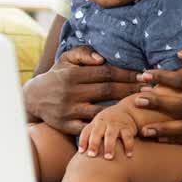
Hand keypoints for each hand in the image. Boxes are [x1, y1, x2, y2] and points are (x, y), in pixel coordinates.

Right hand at [23, 46, 140, 135]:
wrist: (31, 99)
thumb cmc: (56, 77)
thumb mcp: (65, 60)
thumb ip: (83, 54)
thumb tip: (102, 58)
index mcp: (74, 74)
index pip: (106, 72)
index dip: (127, 74)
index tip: (144, 75)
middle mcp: (72, 92)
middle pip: (108, 90)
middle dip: (130, 89)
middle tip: (150, 90)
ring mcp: (69, 110)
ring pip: (101, 110)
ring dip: (122, 109)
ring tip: (140, 106)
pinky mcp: (67, 126)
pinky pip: (90, 127)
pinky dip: (104, 126)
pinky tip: (121, 125)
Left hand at [78, 106, 138, 159]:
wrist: (126, 110)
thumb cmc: (107, 124)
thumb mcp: (97, 126)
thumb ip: (89, 138)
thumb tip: (79, 156)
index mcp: (95, 124)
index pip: (86, 132)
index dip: (83, 141)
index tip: (81, 152)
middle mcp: (104, 123)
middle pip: (97, 133)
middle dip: (94, 144)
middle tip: (92, 156)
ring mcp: (115, 125)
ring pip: (111, 134)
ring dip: (109, 146)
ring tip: (109, 157)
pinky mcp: (127, 127)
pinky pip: (128, 136)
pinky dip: (128, 145)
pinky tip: (129, 155)